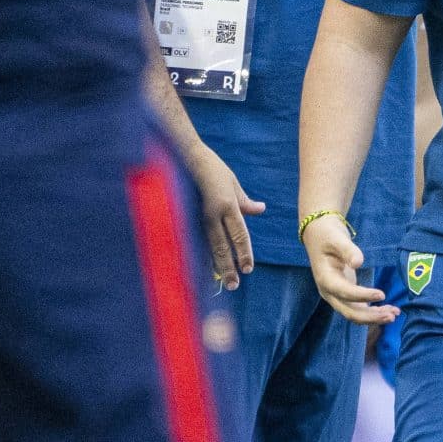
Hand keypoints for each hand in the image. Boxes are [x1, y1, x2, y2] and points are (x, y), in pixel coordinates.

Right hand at [186, 145, 265, 290]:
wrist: (182, 155)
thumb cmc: (211, 167)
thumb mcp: (232, 182)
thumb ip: (244, 201)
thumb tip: (260, 210)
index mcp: (227, 205)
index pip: (238, 235)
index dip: (243, 254)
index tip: (248, 269)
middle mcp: (212, 214)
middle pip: (222, 246)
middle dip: (228, 267)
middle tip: (234, 286)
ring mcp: (196, 216)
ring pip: (206, 247)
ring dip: (213, 265)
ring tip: (219, 282)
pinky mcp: (184, 217)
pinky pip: (194, 240)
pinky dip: (198, 255)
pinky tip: (200, 268)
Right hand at [301, 213, 397, 324]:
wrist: (319, 235)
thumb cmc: (328, 235)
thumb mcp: (337, 238)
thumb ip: (348, 250)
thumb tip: (358, 263)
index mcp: (325, 279)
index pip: (344, 292)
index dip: (362, 296)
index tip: (382, 294)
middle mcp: (330, 292)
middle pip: (349, 312)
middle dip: (370, 316)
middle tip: (391, 316)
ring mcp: (337, 295)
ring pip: (355, 314)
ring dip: (374, 317)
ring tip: (394, 315)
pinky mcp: (346, 295)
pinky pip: (359, 309)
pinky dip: (374, 312)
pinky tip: (390, 310)